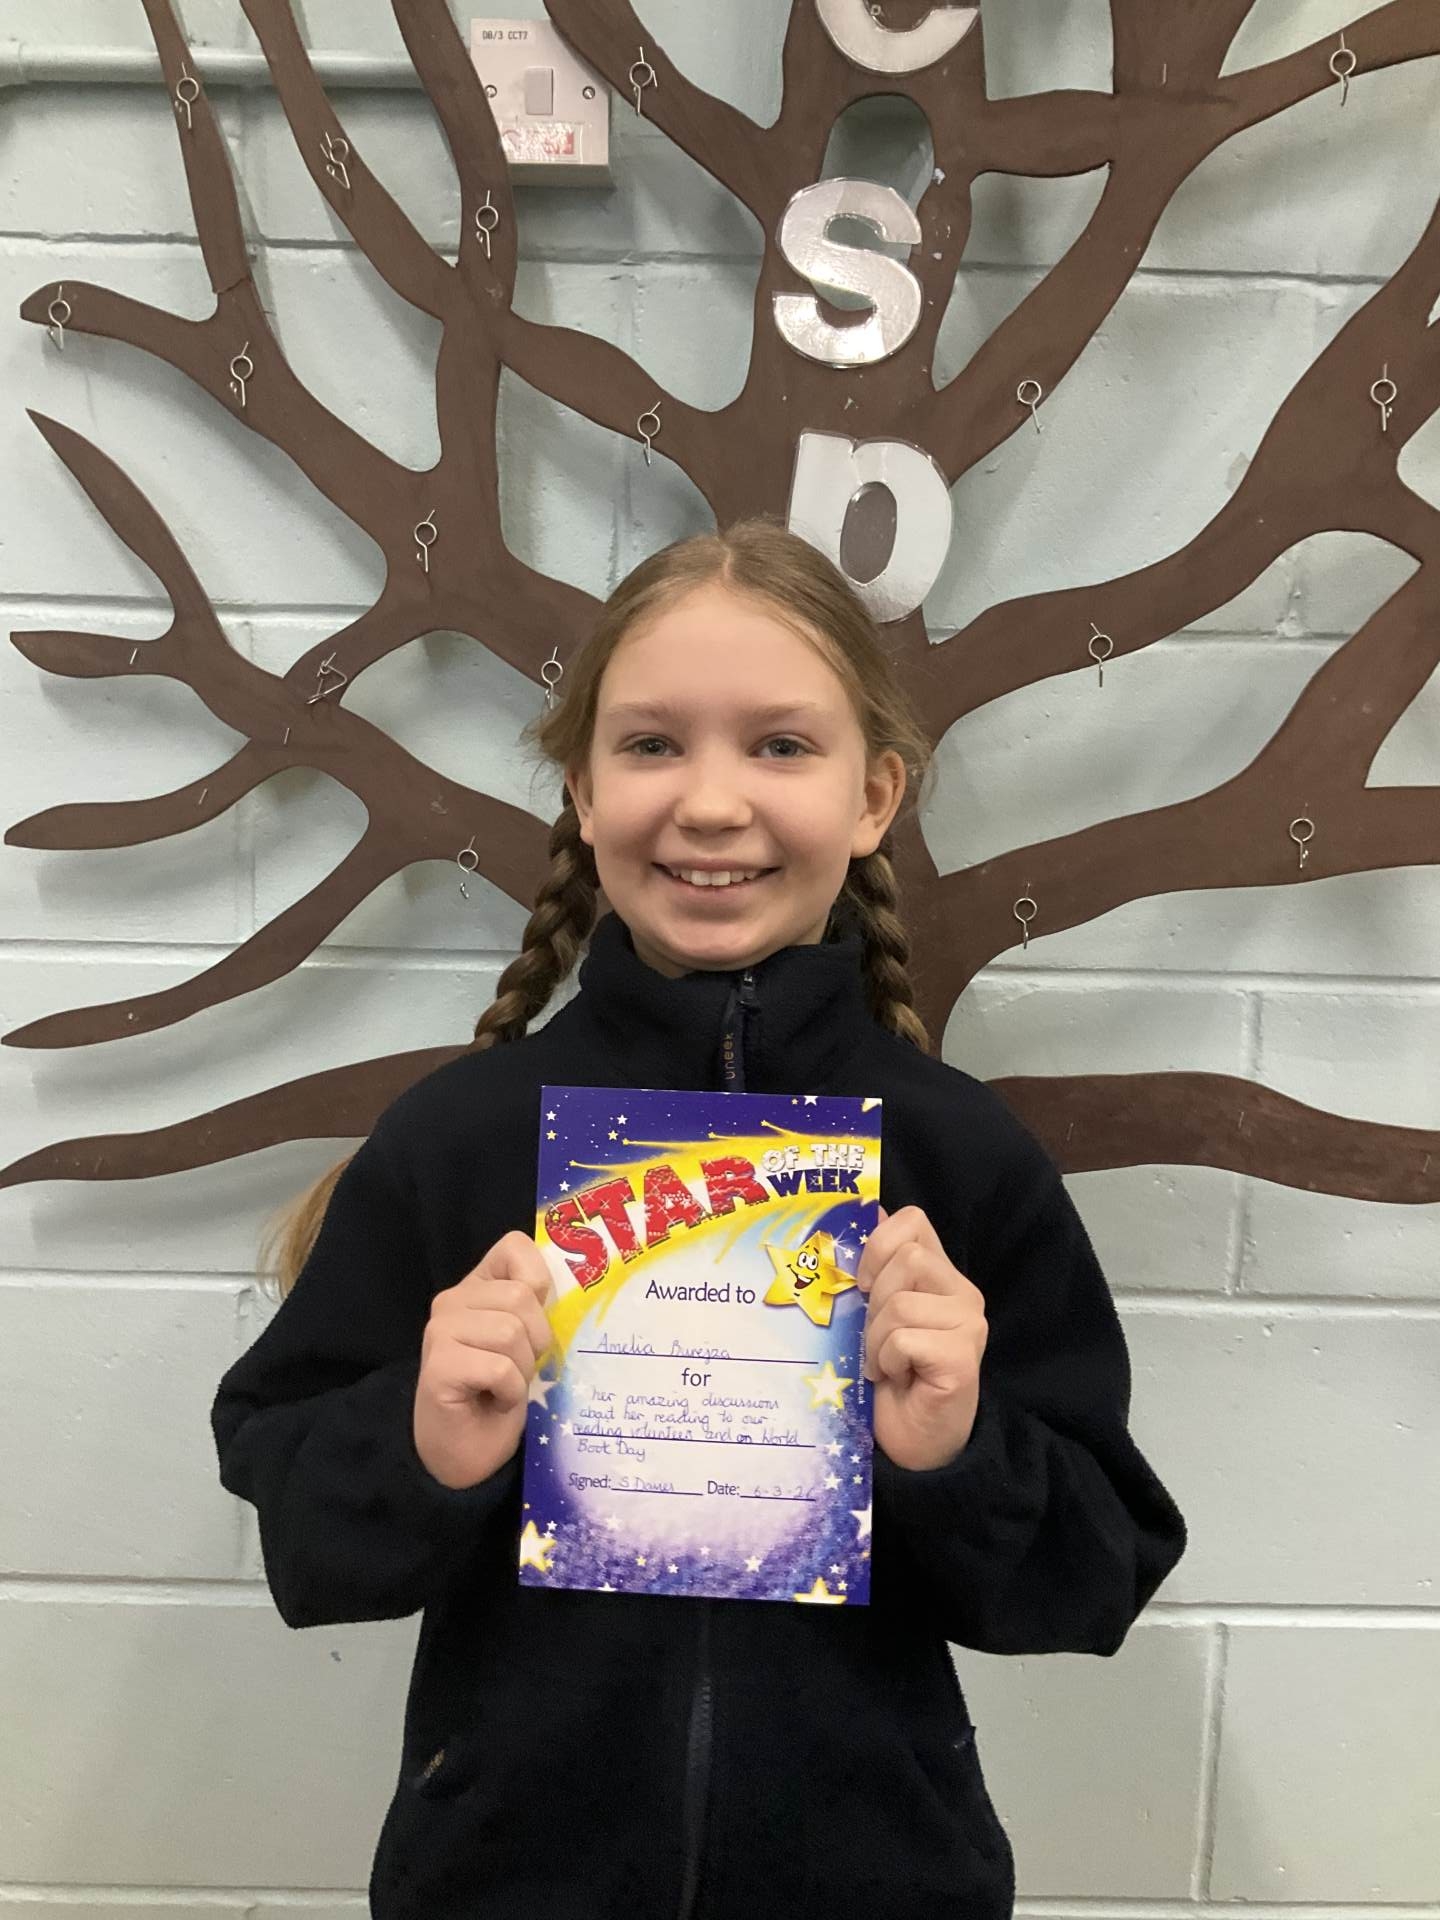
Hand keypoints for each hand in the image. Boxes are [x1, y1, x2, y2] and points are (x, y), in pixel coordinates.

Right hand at [413, 1230, 555, 1489]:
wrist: (465, 1455)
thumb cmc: (501, 1395)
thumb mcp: (528, 1342)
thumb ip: (538, 1307)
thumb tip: (579, 1283)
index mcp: (477, 1286)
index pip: (515, 1247)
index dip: (539, 1283)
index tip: (537, 1321)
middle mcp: (452, 1300)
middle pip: (521, 1297)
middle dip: (536, 1341)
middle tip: (520, 1369)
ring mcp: (440, 1332)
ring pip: (511, 1332)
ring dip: (522, 1370)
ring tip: (505, 1387)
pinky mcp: (438, 1366)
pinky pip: (499, 1368)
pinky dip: (509, 1392)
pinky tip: (494, 1402)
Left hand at [857, 1204, 986, 1472]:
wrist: (911, 1444)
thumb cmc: (889, 1379)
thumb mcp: (874, 1314)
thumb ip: (878, 1269)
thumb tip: (870, 1210)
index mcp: (941, 1276)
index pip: (913, 1221)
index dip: (877, 1245)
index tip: (863, 1284)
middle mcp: (964, 1294)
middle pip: (906, 1257)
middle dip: (874, 1300)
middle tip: (876, 1337)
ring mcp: (969, 1326)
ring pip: (901, 1301)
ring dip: (876, 1338)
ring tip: (885, 1363)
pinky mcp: (963, 1358)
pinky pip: (904, 1338)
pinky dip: (886, 1360)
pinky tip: (896, 1379)